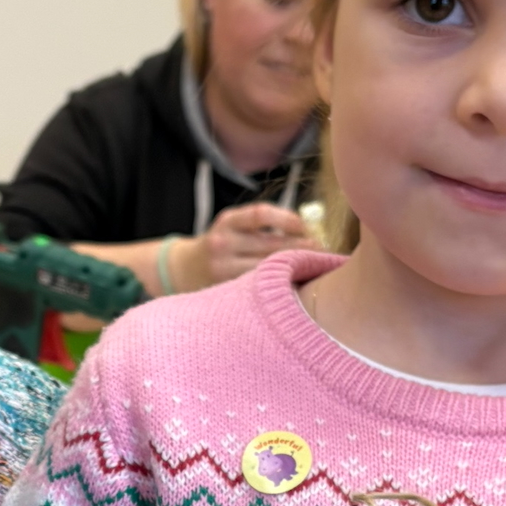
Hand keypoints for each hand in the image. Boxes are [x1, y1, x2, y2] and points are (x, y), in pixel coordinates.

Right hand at [177, 201, 308, 290]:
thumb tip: (307, 227)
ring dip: (295, 267)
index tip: (308, 227)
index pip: (261, 214)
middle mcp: (222, 243)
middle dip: (300, 247)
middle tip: (323, 249)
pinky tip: (296, 284)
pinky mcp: (224, 290)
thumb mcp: (232, 227)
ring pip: (267, 269)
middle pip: (270, 245)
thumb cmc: (221, 245)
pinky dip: (280, 284)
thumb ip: (260, 225)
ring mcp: (222, 270)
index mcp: (226, 221)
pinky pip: (259, 288)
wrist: (182, 270)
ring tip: (315, 266)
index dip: (289, 219)